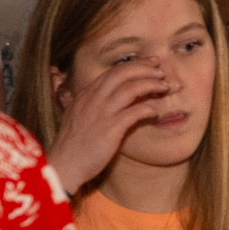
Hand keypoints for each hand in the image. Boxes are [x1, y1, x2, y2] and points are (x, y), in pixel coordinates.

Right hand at [44, 57, 172, 194]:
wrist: (64, 165)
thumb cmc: (72, 144)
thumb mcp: (77, 115)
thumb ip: (91, 103)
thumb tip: (109, 95)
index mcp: (85, 94)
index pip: (112, 72)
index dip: (134, 66)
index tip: (150, 64)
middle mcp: (93, 99)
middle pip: (122, 74)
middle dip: (144, 68)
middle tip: (160, 70)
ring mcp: (102, 113)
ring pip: (131, 89)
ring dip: (151, 84)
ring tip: (164, 87)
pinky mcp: (110, 129)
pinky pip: (134, 113)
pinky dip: (147, 109)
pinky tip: (155, 112)